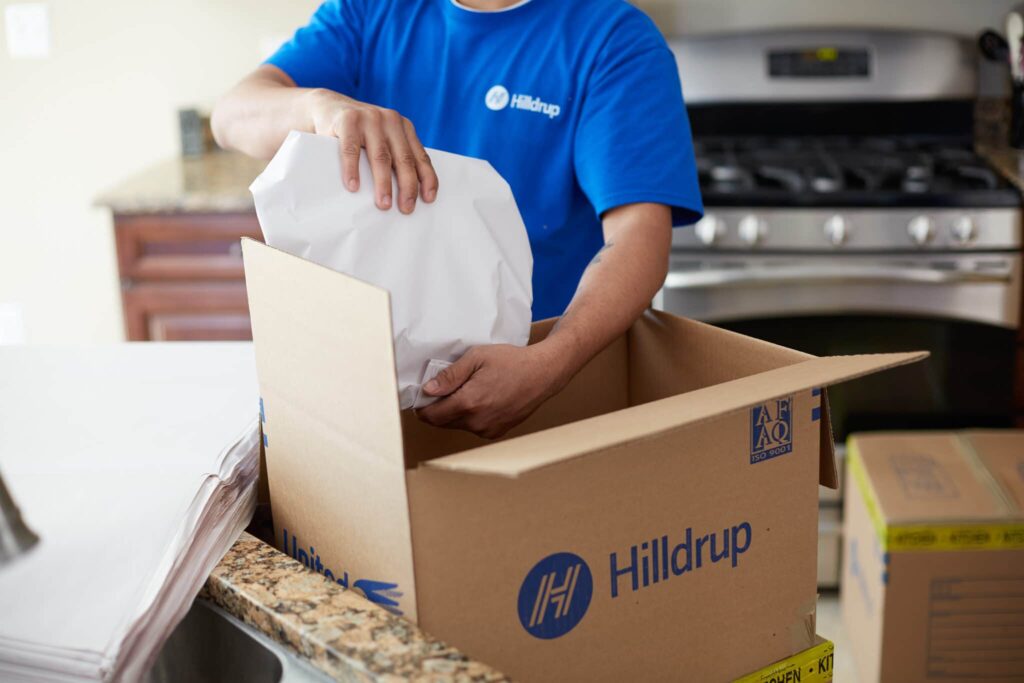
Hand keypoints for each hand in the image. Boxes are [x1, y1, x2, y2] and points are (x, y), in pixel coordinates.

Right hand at [309, 89, 437, 213]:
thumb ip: (395, 155)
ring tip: (384, 204)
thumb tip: (405, 194)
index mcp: (404, 128)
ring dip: (383, 183)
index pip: (420, 157)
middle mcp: (391, 121)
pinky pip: (351, 150)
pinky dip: (353, 170)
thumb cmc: (359, 131)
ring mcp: (370, 119)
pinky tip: (353, 187)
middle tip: (406, 208)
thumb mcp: (382, 138)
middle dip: (407, 186)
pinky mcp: (348, 121)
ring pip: (381, 157)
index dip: (427, 179)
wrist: (327, 105)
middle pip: (403, 159)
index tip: (428, 199)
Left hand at [416, 344, 569, 438]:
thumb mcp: (477, 358)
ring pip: (458, 425)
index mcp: (469, 403)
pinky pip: (473, 427)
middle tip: (444, 388)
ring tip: (467, 391)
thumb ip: (450, 376)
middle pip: (442, 422)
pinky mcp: (497, 432)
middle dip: (438, 408)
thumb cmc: (512, 362)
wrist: (543, 373)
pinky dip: (470, 416)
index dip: (422, 406)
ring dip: (454, 412)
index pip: (431, 415)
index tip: (423, 395)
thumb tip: (428, 390)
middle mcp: (477, 422)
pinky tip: (481, 399)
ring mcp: (488, 430)